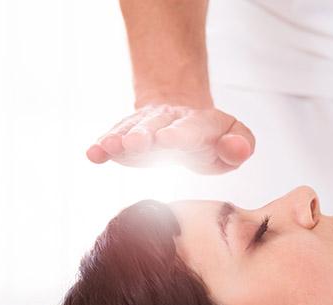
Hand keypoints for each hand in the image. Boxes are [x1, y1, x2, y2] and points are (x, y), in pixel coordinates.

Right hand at [86, 104, 254, 173]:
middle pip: (155, 126)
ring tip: (106, 147)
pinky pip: (113, 139)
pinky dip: (102, 146)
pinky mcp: (126, 138)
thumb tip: (235, 148)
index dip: (178, 134)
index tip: (167, 139)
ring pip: (131, 130)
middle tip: (132, 143)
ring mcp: (144, 128)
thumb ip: (240, 146)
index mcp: (198, 124)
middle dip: (143, 134)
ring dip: (119, 139)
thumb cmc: (210, 140)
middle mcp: (168, 121)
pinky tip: (92, 154)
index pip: (189, 129)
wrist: (180, 122)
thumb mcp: (234, 141)